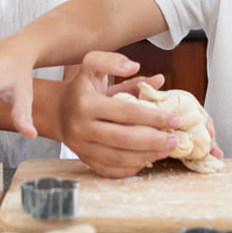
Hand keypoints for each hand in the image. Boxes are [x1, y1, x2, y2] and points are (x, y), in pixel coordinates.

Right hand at [60, 52, 183, 177]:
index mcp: (86, 103)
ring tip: (166, 150)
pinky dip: (130, 168)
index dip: (153, 117)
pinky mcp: (84, 159)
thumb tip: (155, 78)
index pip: (126, 112)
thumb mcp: (92, 66)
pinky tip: (147, 160)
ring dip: (146, 156)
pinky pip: (109, 169)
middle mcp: (81, 127)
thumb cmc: (82, 87)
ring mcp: (81, 146)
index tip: (174, 119)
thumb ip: (115, 62)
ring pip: (117, 157)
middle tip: (176, 140)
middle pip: (123, 138)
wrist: (56, 109)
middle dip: (153, 141)